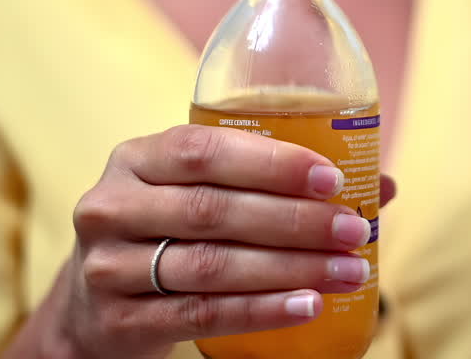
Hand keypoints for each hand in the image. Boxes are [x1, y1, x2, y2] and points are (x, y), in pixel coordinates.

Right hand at [10, 125, 395, 358]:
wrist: (89, 308)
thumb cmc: (165, 233)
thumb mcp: (195, 193)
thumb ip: (272, 183)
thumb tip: (382, 185)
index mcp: (136, 159)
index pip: (204, 150)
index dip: (271, 163)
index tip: (331, 178)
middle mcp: (113, 206)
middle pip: (213, 210)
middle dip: (294, 221)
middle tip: (351, 231)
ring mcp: (108, 267)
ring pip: (212, 266)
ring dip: (289, 269)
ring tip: (346, 271)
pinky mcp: (118, 321)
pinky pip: (202, 315)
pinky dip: (261, 311)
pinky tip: (307, 306)